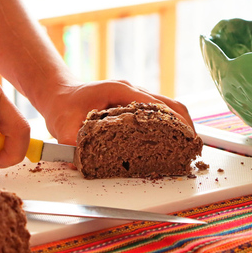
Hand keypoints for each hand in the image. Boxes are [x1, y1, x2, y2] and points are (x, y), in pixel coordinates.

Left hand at [39, 80, 194, 145]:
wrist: (58, 95)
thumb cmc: (62, 107)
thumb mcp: (64, 126)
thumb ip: (72, 143)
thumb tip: (78, 162)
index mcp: (119, 91)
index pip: (156, 105)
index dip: (174, 124)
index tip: (186, 141)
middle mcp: (131, 90)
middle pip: (171, 104)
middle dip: (186, 126)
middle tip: (192, 149)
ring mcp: (134, 94)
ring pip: (168, 106)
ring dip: (180, 125)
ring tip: (187, 147)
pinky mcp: (133, 102)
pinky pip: (159, 110)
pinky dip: (170, 124)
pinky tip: (171, 141)